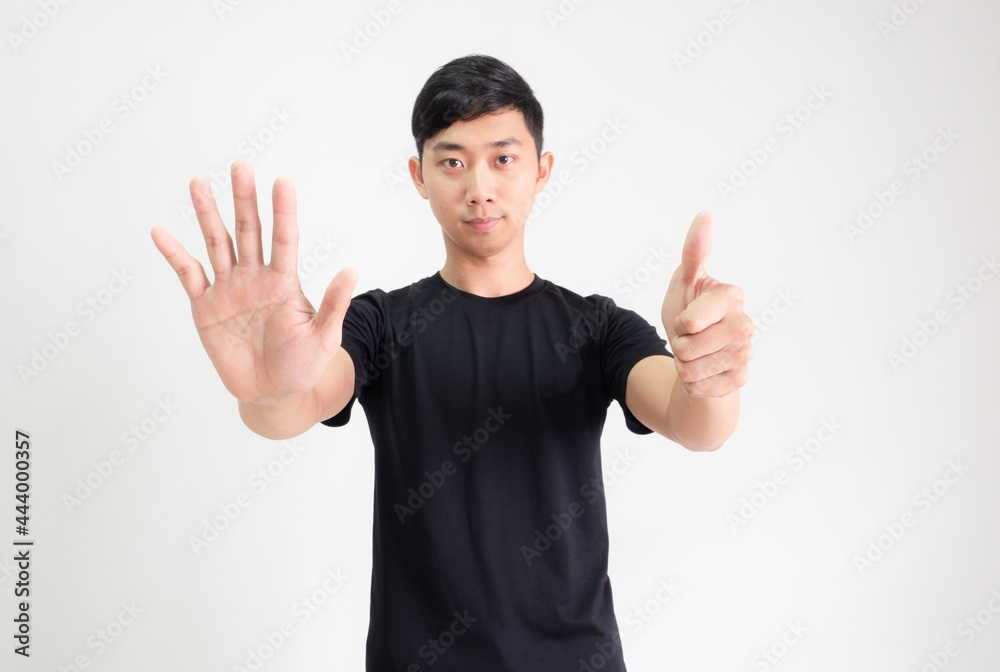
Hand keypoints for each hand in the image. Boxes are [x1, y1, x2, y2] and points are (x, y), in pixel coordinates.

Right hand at [150, 160, 357, 403]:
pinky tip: (161, 231)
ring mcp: (229, 289)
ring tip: (198, 183)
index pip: (284, 238)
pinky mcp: (206, 307)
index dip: (283, 210)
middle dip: (244, 199)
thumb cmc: (302, 365)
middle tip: (241, 166)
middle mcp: (256, 278)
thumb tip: (353, 271)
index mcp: (285, 282)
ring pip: (218, 243)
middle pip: (249, 231)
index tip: (283, 181)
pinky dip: (174, 253)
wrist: (273, 394)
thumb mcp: (323, 337)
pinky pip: (189, 274)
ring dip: (208, 214)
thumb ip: (332, 305)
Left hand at [660, 211, 752, 397]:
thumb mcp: (684, 281)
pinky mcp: (740, 380)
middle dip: (678, 345)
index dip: (679, 323)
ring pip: (691, 369)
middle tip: (690, 338)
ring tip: (696, 355)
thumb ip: (694, 251)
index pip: (688, 321)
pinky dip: (691, 383)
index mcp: (732, 296)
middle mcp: (745, 324)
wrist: (698, 357)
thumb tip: (706, 214)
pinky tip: (704, 372)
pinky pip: (697, 387)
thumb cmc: (690, 314)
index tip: (687, 319)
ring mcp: (746, 354)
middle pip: (687, 347)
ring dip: (683, 365)